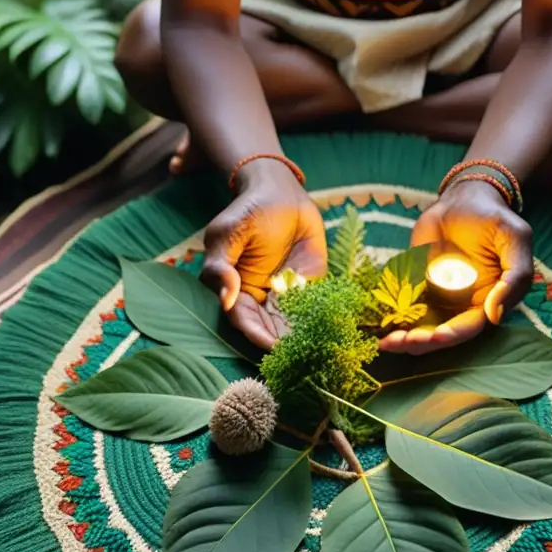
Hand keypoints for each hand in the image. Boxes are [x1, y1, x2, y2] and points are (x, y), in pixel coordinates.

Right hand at [200, 160, 325, 349]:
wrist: (282, 193)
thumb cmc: (249, 211)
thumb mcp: (227, 233)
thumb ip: (220, 266)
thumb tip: (225, 299)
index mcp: (236, 290)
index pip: (243, 320)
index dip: (256, 335)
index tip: (271, 347)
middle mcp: (261, 298)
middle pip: (268, 329)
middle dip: (282, 344)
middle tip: (299, 357)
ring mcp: (286, 295)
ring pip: (291, 325)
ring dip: (302, 339)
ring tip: (316, 352)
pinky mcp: (310, 287)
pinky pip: (314, 310)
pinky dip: (321, 323)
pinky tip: (331, 334)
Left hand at [380, 180, 532, 354]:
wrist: (462, 200)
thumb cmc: (494, 218)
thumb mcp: (514, 238)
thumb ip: (515, 275)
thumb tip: (495, 314)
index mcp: (488, 301)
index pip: (470, 327)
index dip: (453, 334)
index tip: (435, 336)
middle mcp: (462, 305)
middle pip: (441, 333)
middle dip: (421, 342)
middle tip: (399, 343)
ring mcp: (437, 298)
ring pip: (420, 327)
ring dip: (404, 338)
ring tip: (386, 342)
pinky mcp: (416, 287)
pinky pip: (402, 308)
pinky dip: (391, 320)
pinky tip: (378, 329)